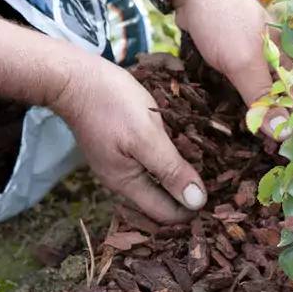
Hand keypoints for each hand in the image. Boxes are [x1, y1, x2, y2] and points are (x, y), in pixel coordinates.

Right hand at [51, 57, 205, 223]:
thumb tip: (197, 202)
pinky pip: (148, 164)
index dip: (192, 211)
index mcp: (128, 184)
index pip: (166, 215)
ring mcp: (119, 163)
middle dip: (187, 197)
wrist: (73, 77)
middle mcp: (122, 180)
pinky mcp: (119, 147)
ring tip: (207, 167)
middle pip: (161, 201)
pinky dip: (167, 163)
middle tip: (219, 184)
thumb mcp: (147, 136)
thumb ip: (171, 170)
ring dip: (178, 179)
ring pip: (155, 182)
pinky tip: (183, 150)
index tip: (219, 198)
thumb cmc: (111, 104)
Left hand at [171, 0, 292, 139]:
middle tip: (275, 160)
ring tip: (260, 150)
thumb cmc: (223, 21)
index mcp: (287, 61)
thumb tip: (284, 134)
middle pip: (283, 103)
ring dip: (261, 122)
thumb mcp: (243, 62)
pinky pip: (244, 91)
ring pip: (263, 99)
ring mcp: (255, 63)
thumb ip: (262, 97)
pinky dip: (244, 108)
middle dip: (280, 130)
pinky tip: (241, 124)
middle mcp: (275, 63)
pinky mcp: (235, 64)